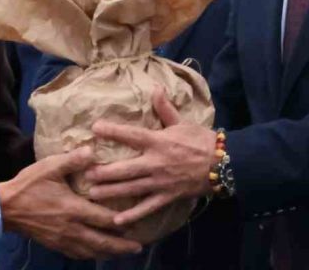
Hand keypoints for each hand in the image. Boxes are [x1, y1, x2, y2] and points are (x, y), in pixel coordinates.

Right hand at [0, 147, 142, 259]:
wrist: (5, 207)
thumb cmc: (29, 185)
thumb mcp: (50, 167)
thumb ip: (73, 160)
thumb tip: (92, 151)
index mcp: (73, 209)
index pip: (104, 219)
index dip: (121, 223)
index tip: (137, 224)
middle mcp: (71, 228)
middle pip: (102, 242)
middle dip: (121, 246)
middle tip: (138, 248)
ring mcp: (63, 239)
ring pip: (91, 251)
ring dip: (109, 253)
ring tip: (123, 253)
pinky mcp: (55, 244)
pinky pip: (78, 254)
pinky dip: (91, 255)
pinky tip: (97, 253)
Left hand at [86, 86, 215, 226]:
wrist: (223, 164)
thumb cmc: (201, 141)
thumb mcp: (182, 122)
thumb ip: (165, 108)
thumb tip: (155, 88)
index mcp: (159, 141)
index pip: (132, 135)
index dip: (113, 131)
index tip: (95, 128)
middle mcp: (156, 163)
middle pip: (126, 168)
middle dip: (105, 172)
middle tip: (86, 173)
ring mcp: (161, 182)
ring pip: (132, 188)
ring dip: (111, 191)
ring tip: (92, 194)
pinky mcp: (167, 196)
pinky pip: (147, 207)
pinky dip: (133, 215)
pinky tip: (117, 220)